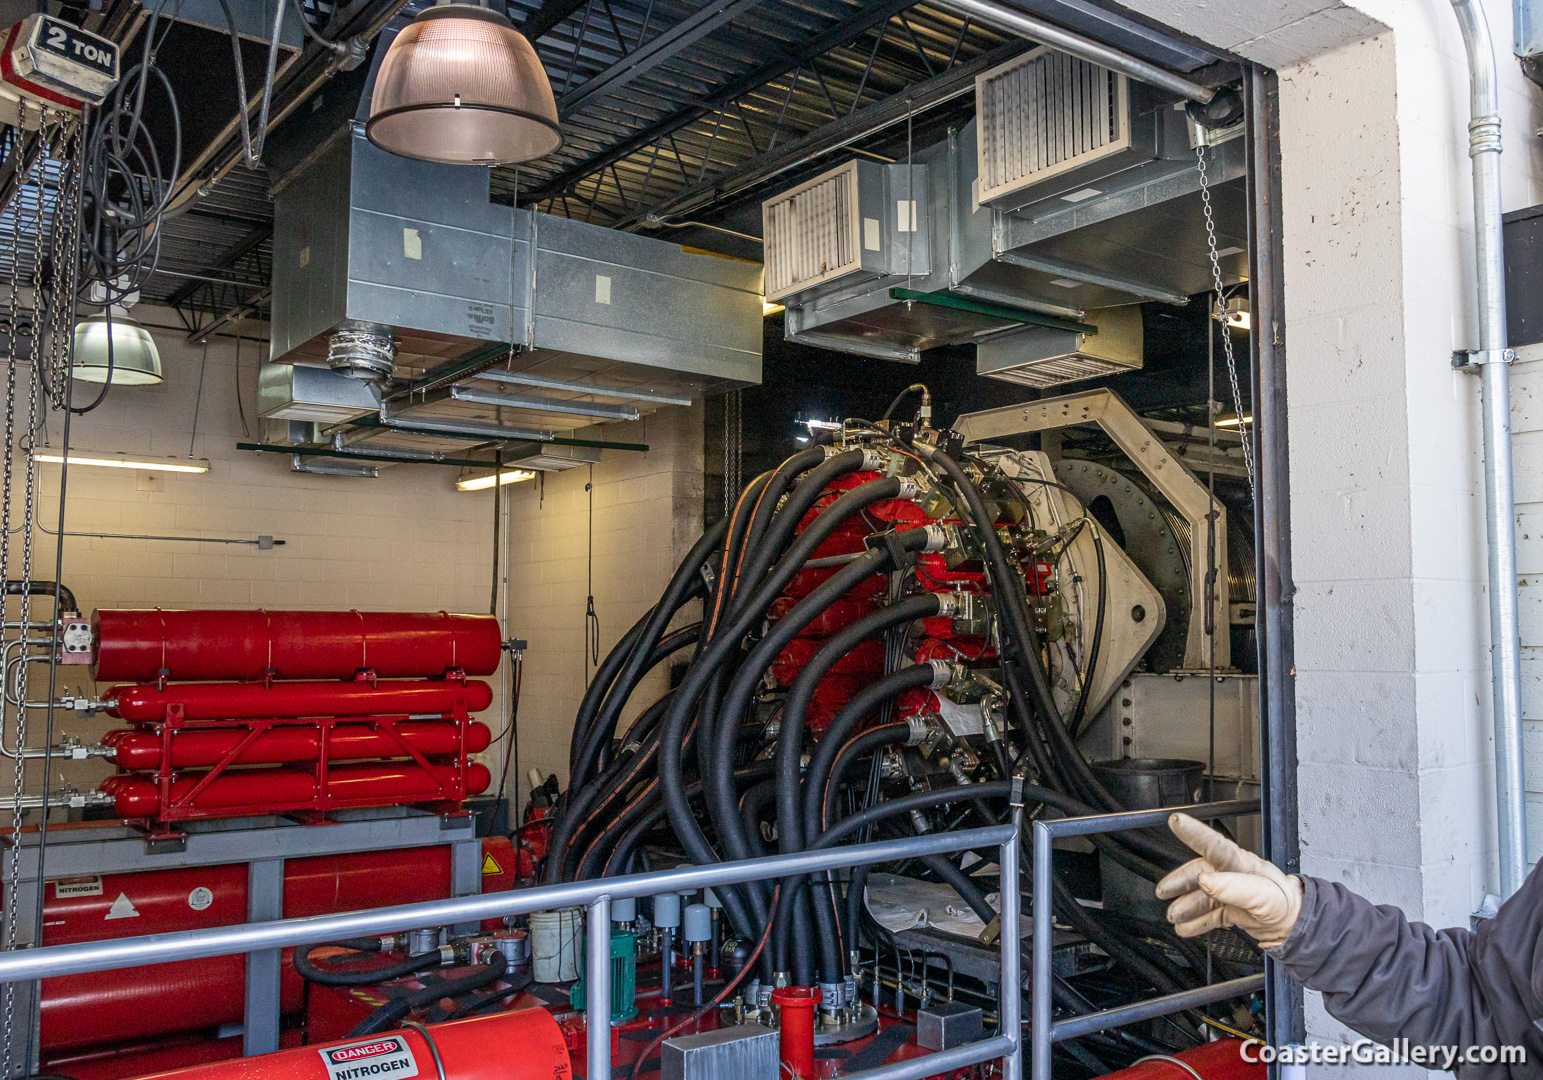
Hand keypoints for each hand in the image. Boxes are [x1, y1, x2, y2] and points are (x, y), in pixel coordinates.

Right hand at [1153, 812, 1303, 948]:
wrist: (1298, 927)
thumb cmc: (1286, 905)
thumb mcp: (1263, 896)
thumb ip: (1233, 887)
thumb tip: (1204, 880)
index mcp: (1241, 864)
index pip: (1214, 844)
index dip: (1193, 832)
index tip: (1176, 820)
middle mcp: (1233, 875)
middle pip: (1199, 873)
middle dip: (1179, 882)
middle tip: (1163, 891)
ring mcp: (1232, 893)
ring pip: (1201, 896)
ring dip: (1185, 906)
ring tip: (1173, 916)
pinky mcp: (1233, 911)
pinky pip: (1209, 914)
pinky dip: (1196, 922)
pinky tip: (1186, 927)